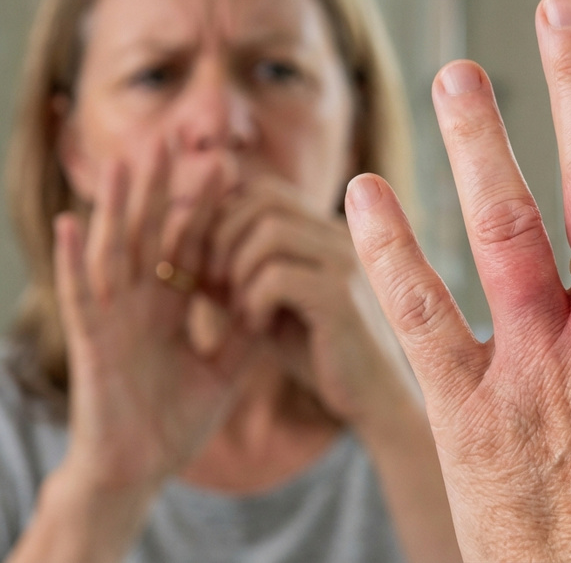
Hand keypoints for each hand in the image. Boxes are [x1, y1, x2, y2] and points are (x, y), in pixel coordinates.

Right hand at [54, 143, 250, 492]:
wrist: (138, 471)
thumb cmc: (175, 423)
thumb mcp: (226, 369)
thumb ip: (249, 332)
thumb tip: (283, 296)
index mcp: (171, 307)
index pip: (190, 245)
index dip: (206, 205)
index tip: (230, 166)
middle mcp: (138, 303)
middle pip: (151, 232)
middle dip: (164, 186)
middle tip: (178, 137)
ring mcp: (111, 317)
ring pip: (115, 248)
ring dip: (120, 204)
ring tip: (128, 159)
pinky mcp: (90, 339)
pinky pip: (78, 292)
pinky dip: (74, 258)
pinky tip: (72, 222)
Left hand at [207, 176, 414, 428]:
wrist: (371, 399)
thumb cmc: (318, 351)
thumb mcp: (267, 303)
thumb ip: (234, 271)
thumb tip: (180, 244)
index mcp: (326, 230)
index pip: (263, 190)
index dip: (223, 219)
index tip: (206, 264)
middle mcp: (342, 233)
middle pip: (263, 199)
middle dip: (222, 239)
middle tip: (213, 284)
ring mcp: (346, 260)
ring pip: (269, 232)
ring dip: (237, 272)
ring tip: (238, 310)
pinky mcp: (342, 296)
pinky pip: (278, 276)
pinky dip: (252, 301)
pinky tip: (256, 328)